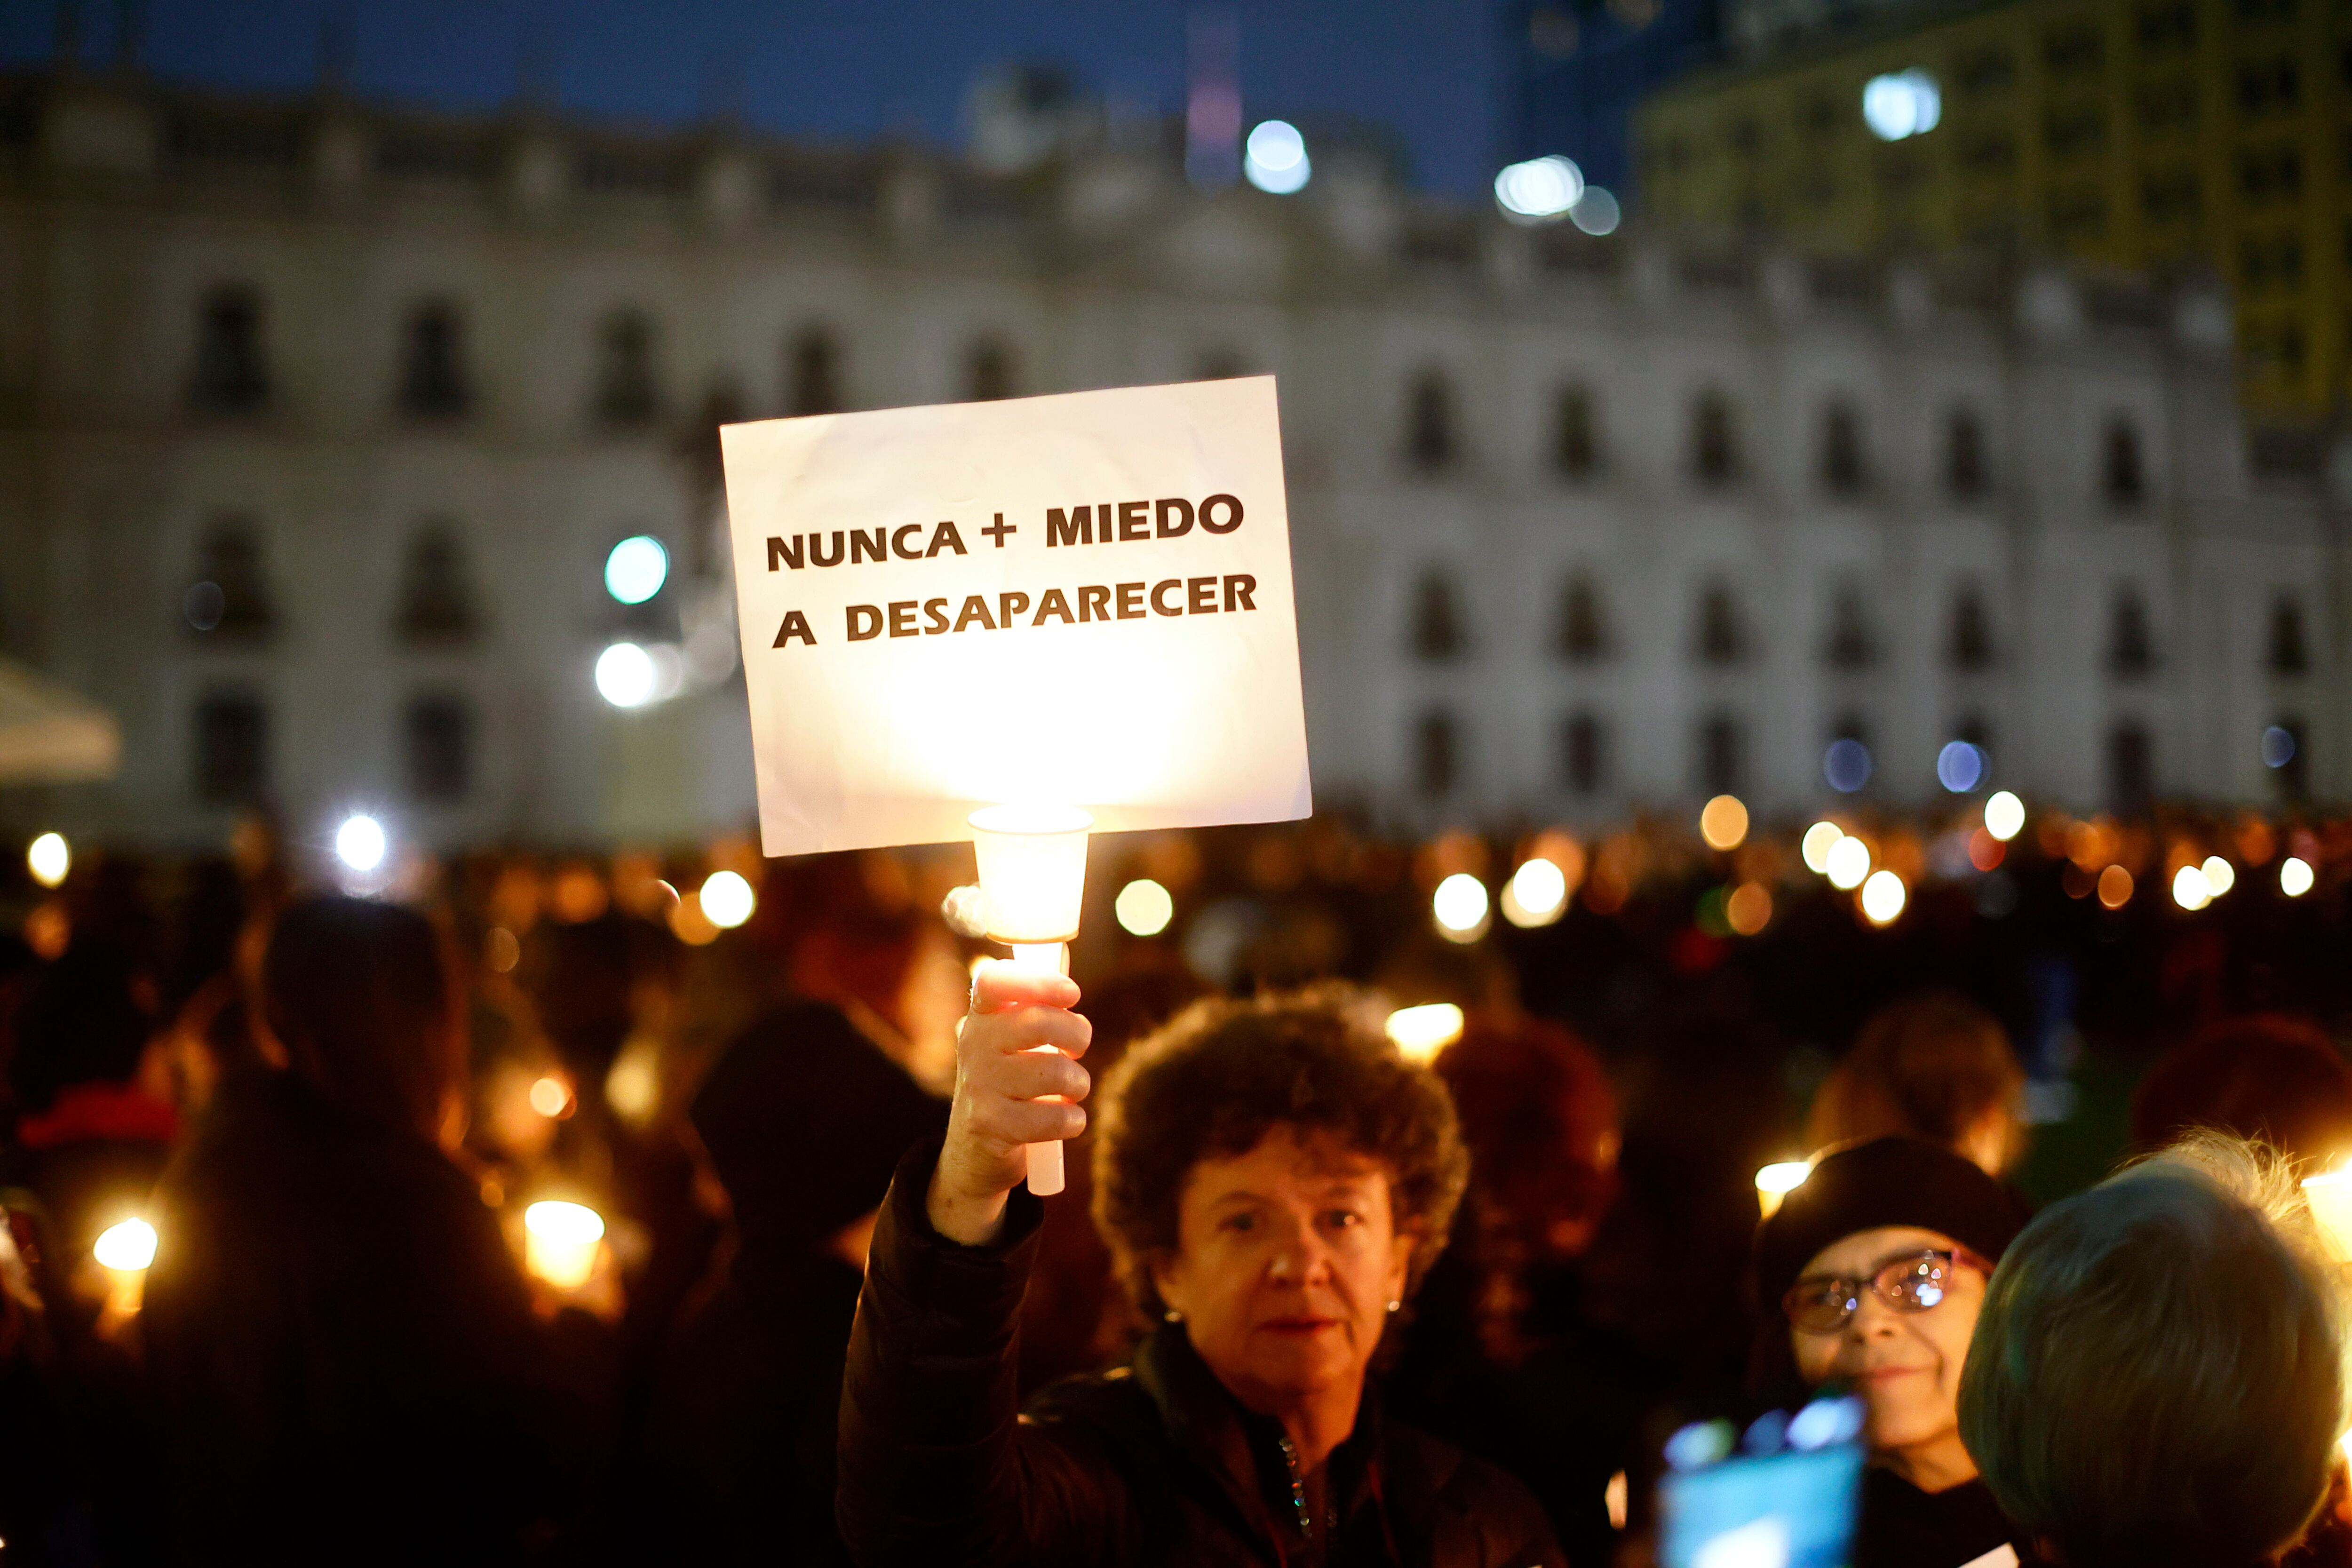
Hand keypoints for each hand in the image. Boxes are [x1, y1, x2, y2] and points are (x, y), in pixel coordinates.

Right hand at [927, 961, 1090, 1245]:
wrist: (975, 1151)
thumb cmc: (1010, 1084)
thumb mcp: (1011, 1041)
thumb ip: (1035, 1007)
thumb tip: (1065, 970)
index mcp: (980, 1017)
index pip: (995, 981)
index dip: (1039, 981)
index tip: (1072, 994)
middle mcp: (973, 1046)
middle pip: (1039, 1022)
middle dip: (1077, 1034)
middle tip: (1077, 1049)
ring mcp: (979, 1086)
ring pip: (1057, 1072)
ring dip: (1079, 1083)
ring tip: (1071, 1089)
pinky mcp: (991, 1126)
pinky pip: (1057, 1117)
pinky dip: (1073, 1120)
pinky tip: (1065, 1119)